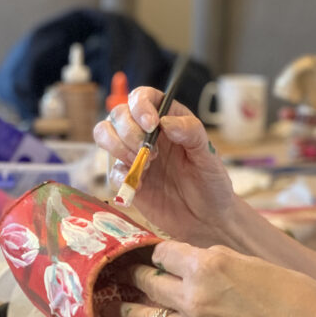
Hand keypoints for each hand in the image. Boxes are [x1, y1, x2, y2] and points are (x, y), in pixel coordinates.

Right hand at [94, 87, 233, 243]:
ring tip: (144, 166)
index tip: (151, 124)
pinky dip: (121, 176)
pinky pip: (111, 170)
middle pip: (118, 114)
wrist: (206, 219)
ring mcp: (134, 155)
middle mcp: (146, 133)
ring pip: (104, 134)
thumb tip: (165, 121)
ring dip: (117, 147)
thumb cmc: (211, 182)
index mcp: (168, 119)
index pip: (143, 97)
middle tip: (152, 153)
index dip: (140, 105)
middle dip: (129, 131)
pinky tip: (142, 186)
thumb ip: (191, 133)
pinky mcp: (127, 179)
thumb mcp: (208, 156)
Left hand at [98, 239, 315, 316]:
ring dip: (129, 311)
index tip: (157, 256)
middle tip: (130, 277)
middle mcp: (195, 296)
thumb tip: (195, 260)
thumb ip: (220, 260)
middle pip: (149, 283)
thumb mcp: (256, 263)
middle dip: (139, 278)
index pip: (164, 252)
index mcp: (210, 264)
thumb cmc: (299, 297)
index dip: (160, 253)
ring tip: (117, 308)